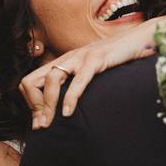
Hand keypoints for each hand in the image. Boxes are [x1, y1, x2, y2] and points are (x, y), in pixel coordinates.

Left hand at [20, 18, 159, 129]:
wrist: (136, 40)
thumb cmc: (115, 60)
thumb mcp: (90, 72)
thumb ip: (76, 83)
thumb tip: (66, 107)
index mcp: (62, 63)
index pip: (29, 82)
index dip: (31, 103)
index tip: (40, 121)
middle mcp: (65, 59)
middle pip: (32, 81)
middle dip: (34, 106)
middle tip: (42, 125)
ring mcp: (79, 58)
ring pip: (51, 80)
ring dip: (48, 105)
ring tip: (51, 123)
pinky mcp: (95, 60)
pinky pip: (78, 81)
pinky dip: (70, 98)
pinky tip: (68, 112)